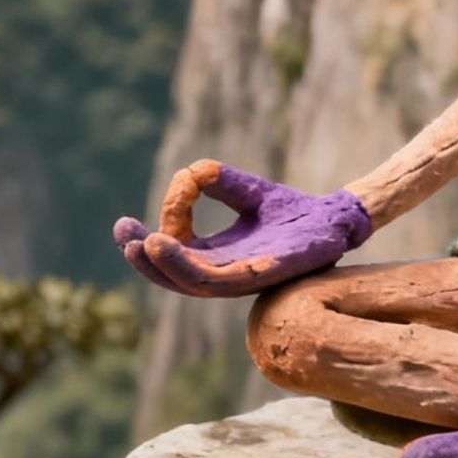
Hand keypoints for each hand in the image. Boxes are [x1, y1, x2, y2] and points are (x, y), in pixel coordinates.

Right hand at [113, 160, 370, 297]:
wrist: (334, 219)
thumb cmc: (290, 211)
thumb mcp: (245, 191)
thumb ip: (217, 181)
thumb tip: (190, 175)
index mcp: (214, 257)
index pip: (169, 257)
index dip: (144, 243)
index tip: (128, 221)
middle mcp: (222, 273)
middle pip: (172, 276)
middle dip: (143, 258)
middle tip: (123, 234)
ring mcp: (240, 279)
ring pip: (192, 282)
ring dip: (166, 265)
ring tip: (148, 242)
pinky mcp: (260, 276)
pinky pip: (221, 280)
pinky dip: (195, 267)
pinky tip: (180, 246)